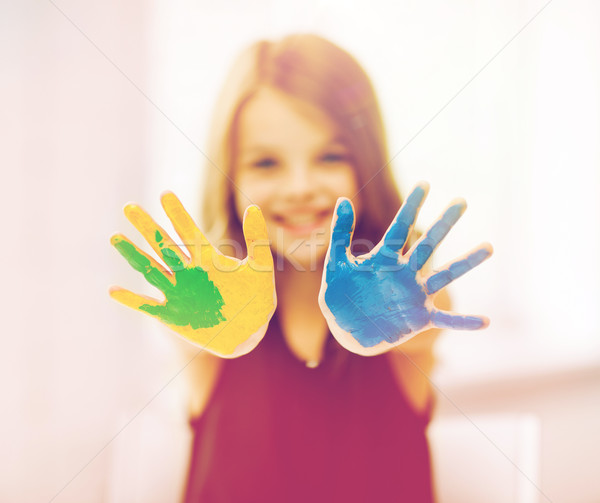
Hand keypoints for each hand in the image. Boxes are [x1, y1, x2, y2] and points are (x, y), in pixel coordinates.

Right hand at [110, 192, 275, 357]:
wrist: (250, 332)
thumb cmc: (257, 298)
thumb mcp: (261, 267)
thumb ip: (257, 240)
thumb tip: (252, 208)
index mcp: (207, 259)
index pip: (188, 231)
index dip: (177, 214)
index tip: (165, 194)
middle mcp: (188, 272)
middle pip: (163, 245)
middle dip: (147, 226)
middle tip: (129, 207)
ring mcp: (177, 292)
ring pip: (150, 269)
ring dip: (133, 254)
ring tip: (115, 236)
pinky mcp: (172, 315)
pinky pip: (147, 306)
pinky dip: (131, 299)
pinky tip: (113, 289)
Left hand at [318, 182, 491, 355]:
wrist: (346, 331)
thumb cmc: (340, 296)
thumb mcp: (337, 264)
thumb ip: (340, 234)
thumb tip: (343, 199)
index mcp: (385, 259)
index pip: (400, 227)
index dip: (411, 206)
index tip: (424, 184)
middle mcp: (405, 273)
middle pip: (428, 244)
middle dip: (443, 223)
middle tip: (461, 201)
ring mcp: (415, 295)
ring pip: (445, 275)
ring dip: (466, 262)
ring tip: (489, 247)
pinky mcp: (420, 319)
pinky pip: (446, 320)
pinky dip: (464, 322)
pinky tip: (485, 321)